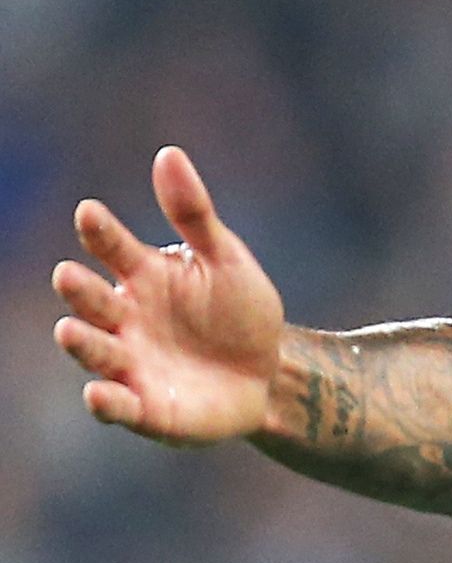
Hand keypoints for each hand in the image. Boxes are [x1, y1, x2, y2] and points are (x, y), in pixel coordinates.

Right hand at [49, 146, 284, 445]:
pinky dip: (107, 401)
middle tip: (68, 275)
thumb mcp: (226, 260)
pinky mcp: (146, 408)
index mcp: (143, 275)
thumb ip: (194, 214)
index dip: (100, 232)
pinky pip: (120, 406)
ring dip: (82, 341)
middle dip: (79, 290)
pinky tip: (99, 394)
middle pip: (92, 301)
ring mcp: (131, 363)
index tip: (90, 212)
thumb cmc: (241, 312)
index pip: (112, 247)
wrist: (272, 373)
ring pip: (96, 351)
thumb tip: (168, 154)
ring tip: (70, 329)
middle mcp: (125, 318)